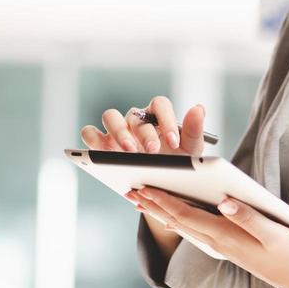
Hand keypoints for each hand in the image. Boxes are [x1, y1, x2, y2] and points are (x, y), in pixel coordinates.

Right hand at [80, 96, 207, 155]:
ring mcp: (117, 129)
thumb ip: (194, 130)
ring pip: (109, 116)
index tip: (174, 142)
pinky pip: (89, 133)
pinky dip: (93, 140)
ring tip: (128, 152)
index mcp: (157, 114)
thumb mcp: (190, 149)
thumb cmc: (176, 160)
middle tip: (152, 151)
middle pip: (134, 114)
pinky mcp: (101, 142)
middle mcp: (136, 118)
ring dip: (118, 132)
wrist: (161, 183)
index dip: (166, 120)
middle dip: (144, 133)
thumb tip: (199, 108)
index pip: (160, 104)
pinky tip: (102, 155)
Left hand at [122, 187, 288, 287]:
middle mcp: (219, 244)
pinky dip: (179, 221)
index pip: (186, 215)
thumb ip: (249, 218)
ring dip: (163, 213)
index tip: (143, 186)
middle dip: (154, 206)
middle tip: (130, 191)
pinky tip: (174, 220)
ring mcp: (223, 247)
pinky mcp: (230, 248)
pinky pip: (196, 232)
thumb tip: (224, 202)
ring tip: (144, 203)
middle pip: (179, 221)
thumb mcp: (276, 234)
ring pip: (185, 228)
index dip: (163, 201)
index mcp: (226, 237)